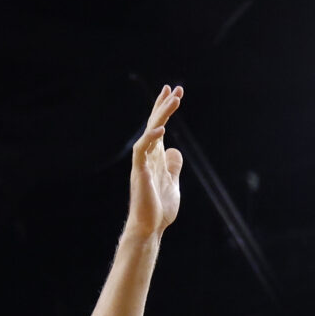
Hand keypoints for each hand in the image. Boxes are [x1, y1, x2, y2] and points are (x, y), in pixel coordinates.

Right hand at [128, 85, 185, 239]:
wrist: (149, 228)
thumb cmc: (159, 209)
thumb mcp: (172, 182)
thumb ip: (172, 166)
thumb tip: (175, 151)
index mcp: (155, 157)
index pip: (159, 126)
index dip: (164, 108)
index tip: (173, 91)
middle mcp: (147, 156)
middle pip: (155, 123)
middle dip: (164, 104)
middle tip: (175, 88)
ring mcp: (142, 163)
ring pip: (150, 132)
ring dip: (161, 114)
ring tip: (174, 99)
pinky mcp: (139, 172)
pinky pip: (142, 151)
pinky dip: (151, 139)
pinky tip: (161, 129)